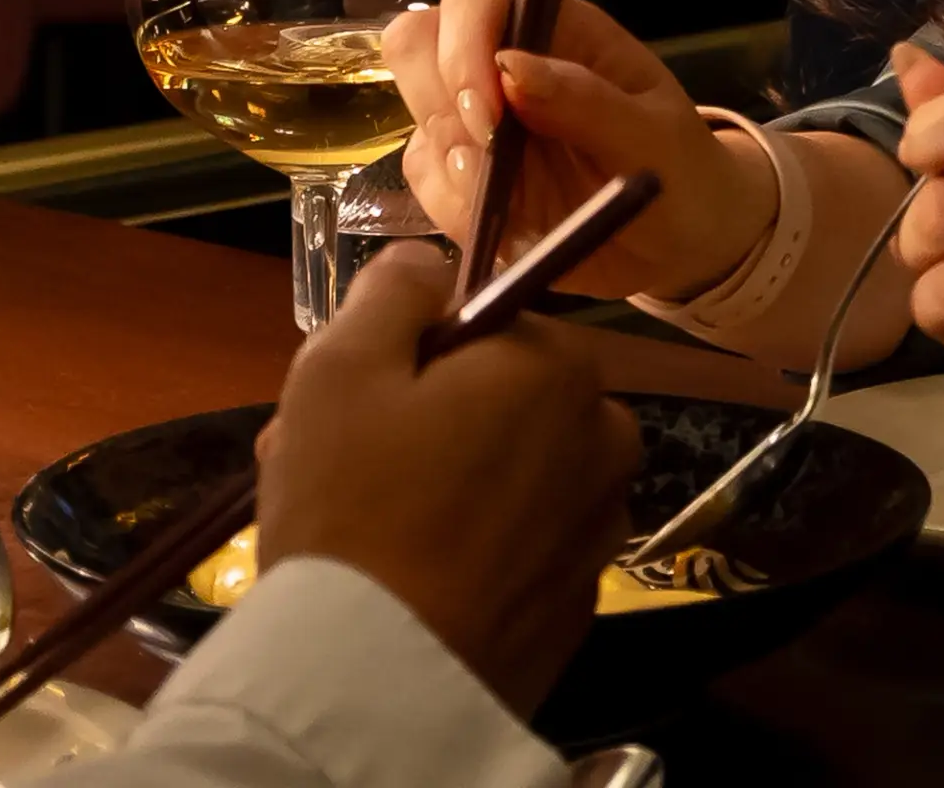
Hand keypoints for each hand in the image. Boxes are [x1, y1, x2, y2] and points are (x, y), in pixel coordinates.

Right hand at [258, 243, 642, 714]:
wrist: (374, 682)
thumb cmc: (352, 505)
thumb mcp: (340, 366)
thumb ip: (395, 290)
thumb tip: (435, 260)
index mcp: (558, 368)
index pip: (490, 323)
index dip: (418, 355)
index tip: (363, 398)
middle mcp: (604, 439)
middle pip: (506, 401)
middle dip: (430, 420)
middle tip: (343, 461)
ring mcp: (599, 532)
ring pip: (514, 475)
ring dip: (449, 483)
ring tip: (364, 528)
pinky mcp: (578, 608)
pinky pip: (522, 550)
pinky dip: (476, 552)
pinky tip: (409, 580)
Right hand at [388, 0, 771, 301]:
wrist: (683, 246)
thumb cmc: (680, 174)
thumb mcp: (653, 139)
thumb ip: (585, 100)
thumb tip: (509, 67)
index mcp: (557, 32)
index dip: (465, 42)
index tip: (489, 110)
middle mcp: (505, 67)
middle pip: (418, 42)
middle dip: (441, 100)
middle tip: (488, 153)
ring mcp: (478, 122)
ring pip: (416, 115)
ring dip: (452, 162)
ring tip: (516, 200)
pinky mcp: (464, 178)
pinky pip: (424, 180)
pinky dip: (454, 207)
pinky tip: (511, 223)